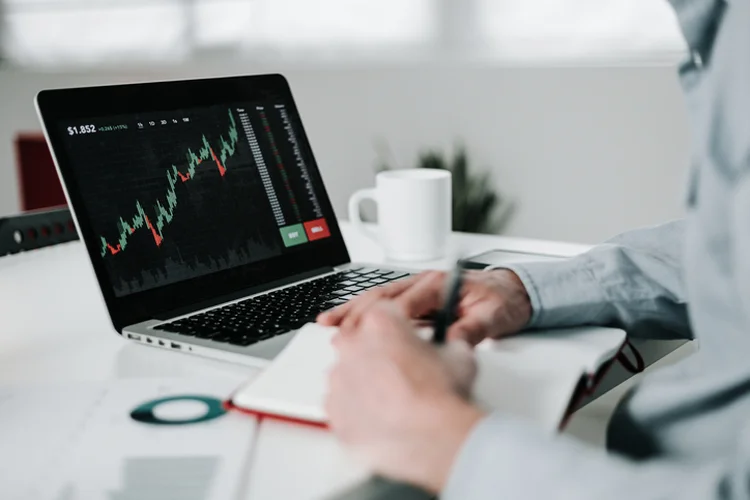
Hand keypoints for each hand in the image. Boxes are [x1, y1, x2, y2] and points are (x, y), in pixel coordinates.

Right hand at [318, 269, 531, 344]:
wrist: (514, 292)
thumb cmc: (503, 301)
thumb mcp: (494, 318)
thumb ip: (471, 330)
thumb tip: (451, 344)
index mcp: (440, 283)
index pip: (406, 301)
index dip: (386, 320)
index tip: (370, 337)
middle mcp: (424, 282)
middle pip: (382, 296)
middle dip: (357, 312)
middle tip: (336, 330)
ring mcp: (417, 290)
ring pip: (378, 298)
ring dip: (353, 310)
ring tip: (329, 322)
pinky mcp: (415, 300)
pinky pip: (385, 305)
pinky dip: (363, 313)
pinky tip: (347, 322)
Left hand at [326, 302, 484, 491]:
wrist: (432, 438)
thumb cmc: (443, 396)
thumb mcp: (458, 354)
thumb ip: (446, 343)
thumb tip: (449, 345)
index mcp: (381, 321)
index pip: (382, 312)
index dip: (398, 328)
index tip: (403, 339)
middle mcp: (353, 345)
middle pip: (358, 340)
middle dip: (375, 352)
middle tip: (398, 370)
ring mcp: (338, 378)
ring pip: (347, 373)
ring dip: (364, 382)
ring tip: (392, 400)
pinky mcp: (333, 409)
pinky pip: (341, 405)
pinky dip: (356, 409)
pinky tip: (380, 417)